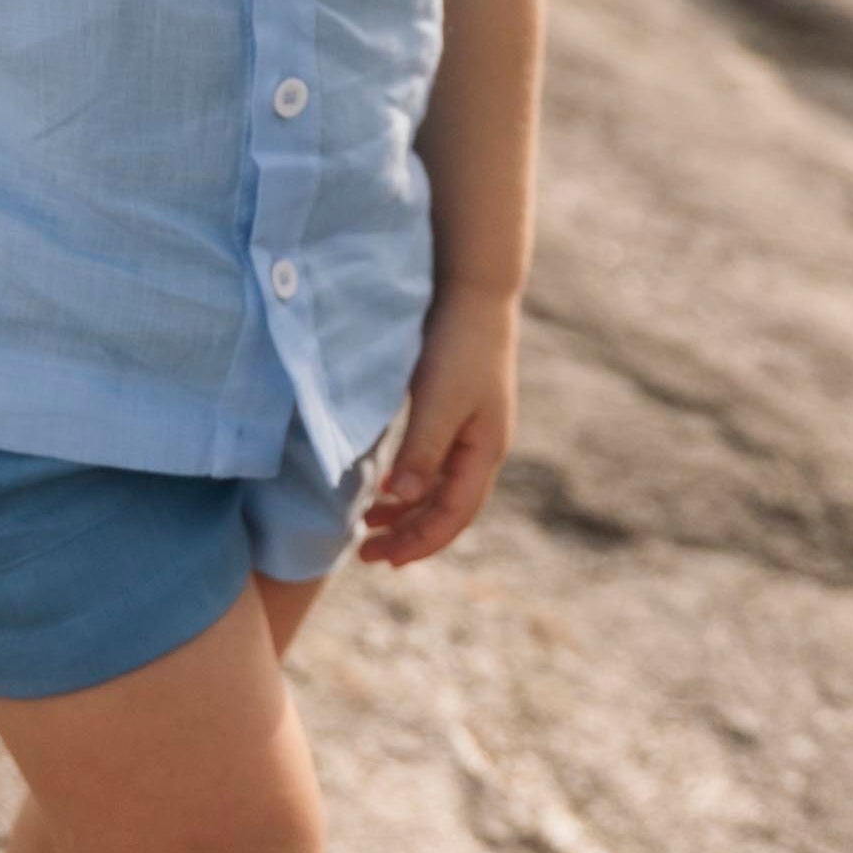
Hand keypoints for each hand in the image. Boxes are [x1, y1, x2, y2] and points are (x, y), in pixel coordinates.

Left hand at [357, 286, 518, 568]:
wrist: (473, 293)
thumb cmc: (458, 346)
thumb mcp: (438, 400)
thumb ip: (422, 451)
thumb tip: (403, 499)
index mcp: (485, 451)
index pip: (454, 516)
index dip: (420, 543)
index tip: (382, 559)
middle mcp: (482, 447)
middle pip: (448, 509)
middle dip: (410, 535)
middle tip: (368, 554)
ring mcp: (471, 430)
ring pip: (440, 488)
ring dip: (408, 511)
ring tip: (369, 523)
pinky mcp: (455, 412)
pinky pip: (433, 464)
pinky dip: (410, 483)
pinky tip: (386, 483)